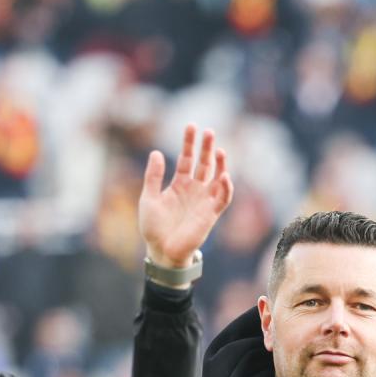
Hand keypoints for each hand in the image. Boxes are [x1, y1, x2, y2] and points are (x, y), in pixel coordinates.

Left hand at [139, 124, 232, 269]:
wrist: (162, 250)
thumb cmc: (154, 227)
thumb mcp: (149, 198)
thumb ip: (154, 176)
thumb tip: (156, 152)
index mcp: (179, 184)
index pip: (187, 158)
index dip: (189, 143)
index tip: (191, 126)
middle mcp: (194, 190)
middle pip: (204, 164)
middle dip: (207, 148)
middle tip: (209, 131)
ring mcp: (203, 201)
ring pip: (217, 177)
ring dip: (220, 164)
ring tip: (220, 149)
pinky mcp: (211, 214)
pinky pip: (223, 198)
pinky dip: (226, 187)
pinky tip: (225, 175)